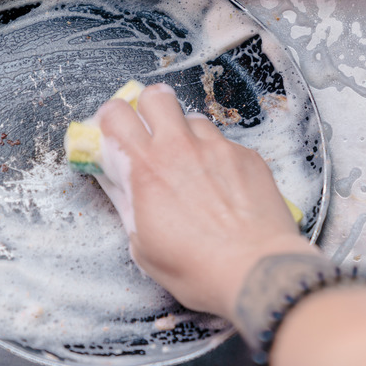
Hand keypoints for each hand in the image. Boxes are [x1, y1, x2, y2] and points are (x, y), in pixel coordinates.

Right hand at [95, 83, 315, 319]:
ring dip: (186, 135)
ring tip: (191, 166)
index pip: (116, 114)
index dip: (110, 120)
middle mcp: (180, 148)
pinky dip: (217, 156)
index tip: (114, 135)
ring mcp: (217, 147)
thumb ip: (128, 204)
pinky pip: (224, 142)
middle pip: (156, 96)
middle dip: (148, 110)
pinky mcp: (246, 155)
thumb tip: (118, 182)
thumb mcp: (142, 246)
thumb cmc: (198, 268)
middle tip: (151, 135)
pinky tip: (222, 184)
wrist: (255, 270)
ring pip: (193, 118)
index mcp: (146, 168)